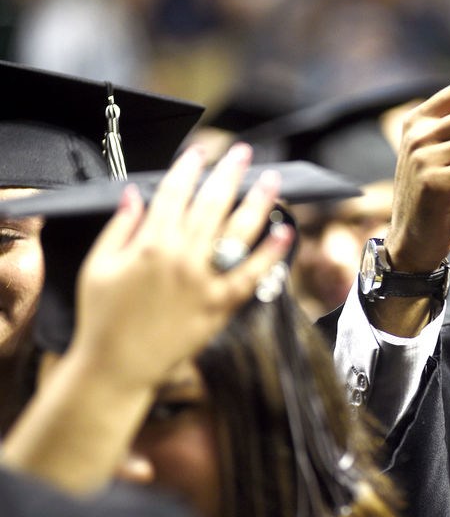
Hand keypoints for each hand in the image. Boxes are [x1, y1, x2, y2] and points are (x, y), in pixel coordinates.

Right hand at [69, 142, 293, 390]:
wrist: (116, 367)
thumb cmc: (102, 317)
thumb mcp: (98, 265)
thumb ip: (119, 226)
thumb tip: (133, 193)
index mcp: (149, 244)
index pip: (174, 193)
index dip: (190, 168)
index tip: (202, 149)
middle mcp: (180, 256)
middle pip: (211, 204)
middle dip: (229, 173)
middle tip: (244, 152)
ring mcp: (204, 280)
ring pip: (236, 231)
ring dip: (257, 201)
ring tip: (272, 180)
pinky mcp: (220, 304)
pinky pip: (251, 274)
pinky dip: (270, 253)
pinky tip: (285, 232)